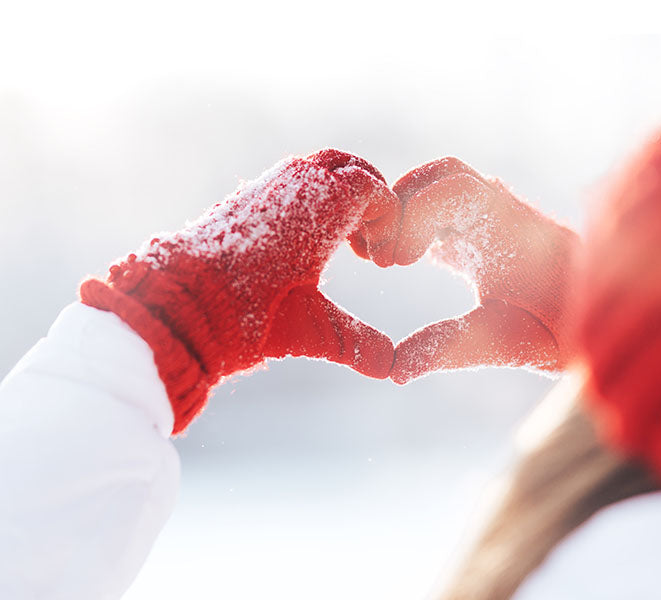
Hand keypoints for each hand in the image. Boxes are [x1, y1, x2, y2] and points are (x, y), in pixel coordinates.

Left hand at [81, 149, 399, 432]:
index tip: (384, 255)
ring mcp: (263, 190)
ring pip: (312, 169)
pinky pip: (286, 182)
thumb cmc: (244, 319)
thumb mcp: (309, 332)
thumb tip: (391, 368)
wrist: (173, 309)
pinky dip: (307, 199)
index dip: (389, 215)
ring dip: (335, 194)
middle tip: (372, 234)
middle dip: (366, 192)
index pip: (369, 186)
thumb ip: (356, 344)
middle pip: (343, 165)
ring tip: (340, 240)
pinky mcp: (241, 202)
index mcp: (318, 211)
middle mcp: (291, 188)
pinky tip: (302, 243)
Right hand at [385, 157, 578, 383]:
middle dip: (398, 204)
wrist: (613, 315)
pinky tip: (400, 259)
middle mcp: (501, 213)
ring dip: (404, 210)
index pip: (455, 188)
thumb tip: (396, 369)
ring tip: (386, 259)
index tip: (394, 263)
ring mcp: (491, 217)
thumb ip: (456, 349)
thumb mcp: (514, 348)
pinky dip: (413, 220)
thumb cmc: (570, 330)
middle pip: (442, 175)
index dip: (412, 213)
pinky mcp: (484, 229)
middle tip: (381, 259)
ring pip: (441, 183)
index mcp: (511, 232)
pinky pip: (444, 204)